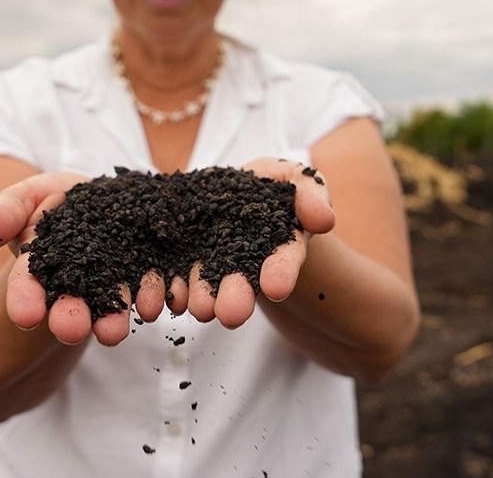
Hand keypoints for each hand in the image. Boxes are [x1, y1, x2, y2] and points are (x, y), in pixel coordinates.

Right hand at [0, 171, 168, 346]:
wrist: (103, 203)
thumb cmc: (53, 201)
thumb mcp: (22, 199)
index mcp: (39, 264)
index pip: (28, 283)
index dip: (24, 297)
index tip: (25, 315)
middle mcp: (74, 281)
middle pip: (69, 300)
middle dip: (68, 317)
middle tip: (70, 329)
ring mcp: (110, 282)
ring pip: (110, 302)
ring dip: (111, 318)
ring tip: (114, 332)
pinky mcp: (143, 277)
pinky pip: (149, 288)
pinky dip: (151, 297)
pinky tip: (154, 306)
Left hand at [183, 158, 335, 327]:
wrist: (233, 188)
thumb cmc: (274, 184)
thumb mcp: (297, 179)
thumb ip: (311, 196)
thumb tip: (325, 219)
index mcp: (280, 248)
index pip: (283, 261)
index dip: (281, 273)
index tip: (276, 288)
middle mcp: (246, 265)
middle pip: (242, 282)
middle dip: (237, 297)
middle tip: (231, 313)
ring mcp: (212, 265)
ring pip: (206, 285)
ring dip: (202, 298)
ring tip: (199, 309)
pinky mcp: (182, 260)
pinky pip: (174, 277)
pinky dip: (170, 290)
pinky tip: (167, 298)